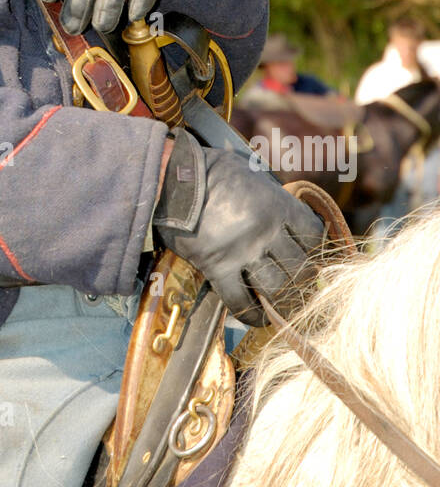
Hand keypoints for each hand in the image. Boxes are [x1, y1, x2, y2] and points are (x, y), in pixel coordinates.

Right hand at [152, 129, 324, 325]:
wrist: (171, 177)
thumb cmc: (209, 169)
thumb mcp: (250, 172)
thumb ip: (270, 193)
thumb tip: (283, 209)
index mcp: (276, 204)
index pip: (312, 234)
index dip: (315, 247)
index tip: (310, 253)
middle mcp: (265, 230)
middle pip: (299, 267)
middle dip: (303, 279)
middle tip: (300, 285)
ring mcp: (241, 251)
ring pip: (276, 289)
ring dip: (282, 301)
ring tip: (282, 305)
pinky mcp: (217, 267)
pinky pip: (240, 301)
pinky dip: (251, 314)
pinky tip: (258, 317)